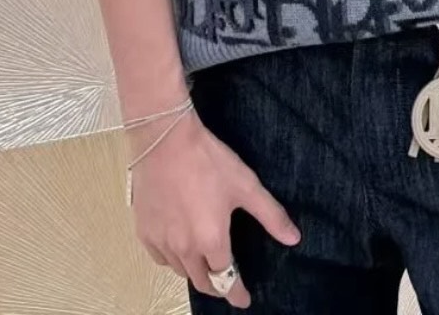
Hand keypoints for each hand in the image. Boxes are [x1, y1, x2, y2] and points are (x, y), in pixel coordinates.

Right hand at [127, 109, 300, 306]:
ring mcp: (162, 241)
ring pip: (180, 271)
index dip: (237, 293)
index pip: (227, 279)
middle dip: (217, 286)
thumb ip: (270, 215)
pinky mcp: (144, 231)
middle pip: (202, 281)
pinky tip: (178, 249)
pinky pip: (160, 258)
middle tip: (226, 283)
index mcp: (212, 240)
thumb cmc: (209, 160)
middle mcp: (185, 249)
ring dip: (195, 272)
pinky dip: (172, 260)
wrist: (165, 140)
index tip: (244, 300)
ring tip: (205, 265)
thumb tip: (294, 238)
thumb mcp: (245, 185)